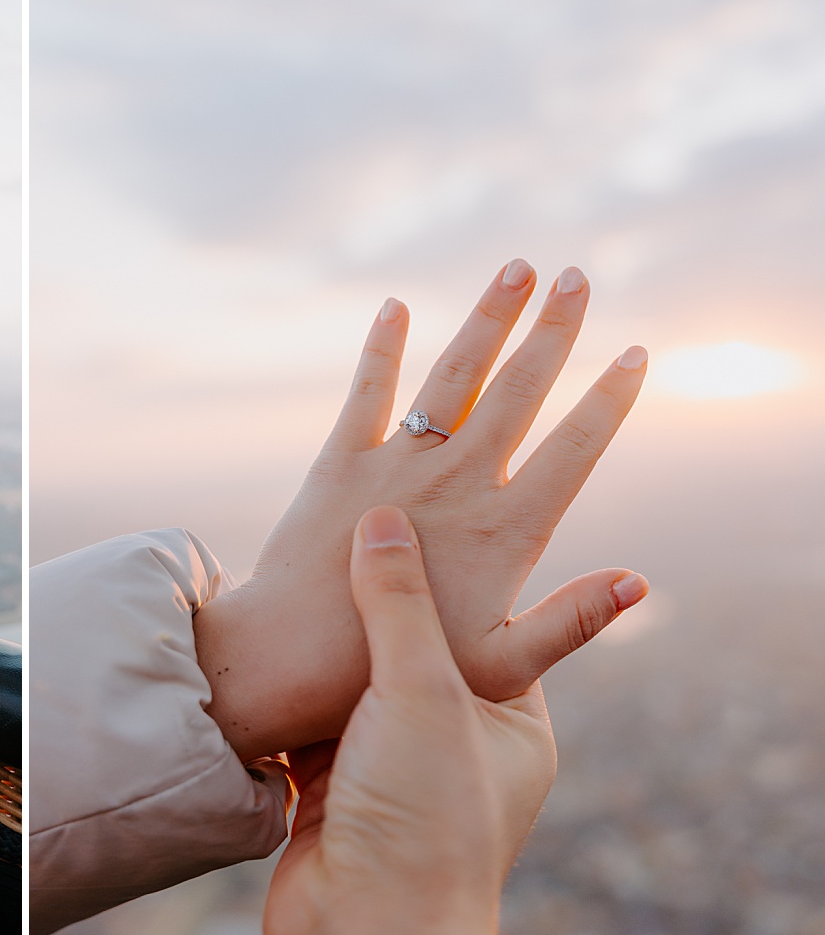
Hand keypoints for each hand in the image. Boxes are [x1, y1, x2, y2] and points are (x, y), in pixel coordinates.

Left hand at [195, 260, 649, 760]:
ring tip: (518, 268)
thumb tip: (639, 583)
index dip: (609, 399)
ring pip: (455, 374)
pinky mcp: (341, 461)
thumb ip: (571, 622)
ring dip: (488, 317)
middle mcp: (460, 481)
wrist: (295, 656)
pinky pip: (367, 391)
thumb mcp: (502, 663)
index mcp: (508, 528)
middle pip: (521, 389)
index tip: (636, 354)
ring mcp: (400, 464)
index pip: (574, 448)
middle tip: (578, 277)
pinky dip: (381, 347)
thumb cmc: (401, 666)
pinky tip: (395, 307)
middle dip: (554, 329)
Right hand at [262, 506, 555, 934]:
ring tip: (282, 593)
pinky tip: (253, 663)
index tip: (400, 527)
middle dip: (364, 614)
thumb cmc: (424, 823)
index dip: (441, 580)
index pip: (484, 631)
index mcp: (511, 728)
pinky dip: (281, 706)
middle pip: (407, 659)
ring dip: (316, 661)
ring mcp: (390, 777)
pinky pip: (304, 735)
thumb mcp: (422, 695)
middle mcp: (455, 751)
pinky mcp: (330, 802)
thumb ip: (400, 606)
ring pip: (348, 695)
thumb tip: (384, 522)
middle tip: (327, 549)